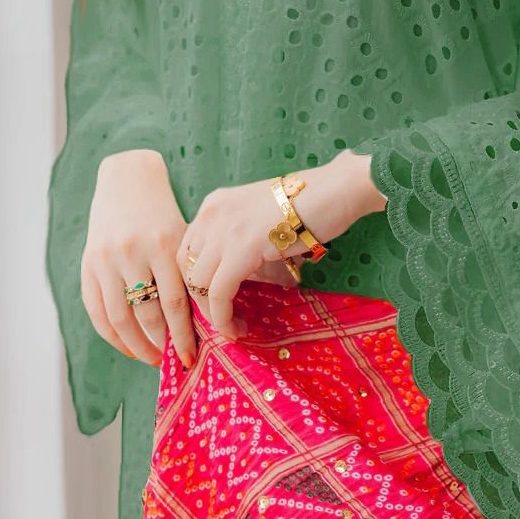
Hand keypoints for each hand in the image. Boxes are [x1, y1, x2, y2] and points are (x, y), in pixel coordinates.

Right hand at [81, 149, 197, 369]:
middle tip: (175, 361)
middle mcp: (131, 253)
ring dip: (138, 346)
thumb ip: (187, 275)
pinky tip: (128, 347)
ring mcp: (105, 260)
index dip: (182, 335)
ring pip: (120, 318)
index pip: (174, 303)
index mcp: (161, 245)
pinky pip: (96, 311)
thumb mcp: (182, 237)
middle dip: (162, 344)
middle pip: (146, 314)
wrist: (128, 182)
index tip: (192, 357)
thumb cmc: (164, 215)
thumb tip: (203, 325)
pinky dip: (112, 336)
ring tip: (154, 359)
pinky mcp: (88, 264)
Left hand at [177, 149, 385, 340]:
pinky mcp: (241, 248)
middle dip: (199, 301)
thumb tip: (237, 280)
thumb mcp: (260, 219)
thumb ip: (241, 242)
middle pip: (185, 268)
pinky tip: (237, 328)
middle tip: (221, 320)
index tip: (213, 304)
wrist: (334, 190)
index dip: (196, 283)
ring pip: (197, 284)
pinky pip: (218, 292)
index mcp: (214, 205)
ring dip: (212, 314)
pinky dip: (223, 316)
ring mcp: (223, 230)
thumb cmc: (309, 205)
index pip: (187, 251)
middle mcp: (211, 214)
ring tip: (233, 327)